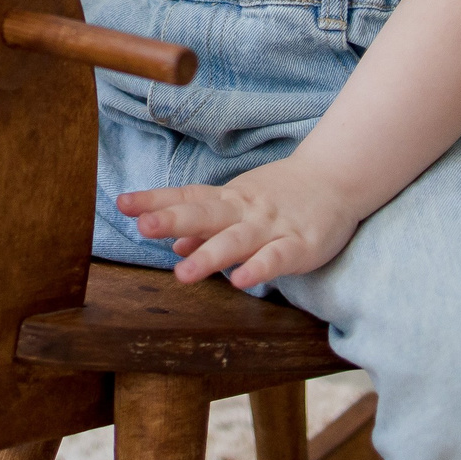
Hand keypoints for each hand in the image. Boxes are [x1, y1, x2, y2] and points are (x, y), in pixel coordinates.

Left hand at [116, 157, 363, 288]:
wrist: (338, 178)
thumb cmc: (282, 195)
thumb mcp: (240, 204)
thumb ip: (207, 226)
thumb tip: (173, 242)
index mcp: (228, 200)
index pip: (187, 198)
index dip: (155, 201)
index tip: (122, 204)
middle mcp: (245, 210)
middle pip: (205, 214)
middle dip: (173, 220)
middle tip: (142, 227)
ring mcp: (272, 227)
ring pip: (237, 240)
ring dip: (209, 255)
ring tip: (182, 273)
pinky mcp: (301, 244)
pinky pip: (277, 258)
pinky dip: (259, 269)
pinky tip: (240, 281)